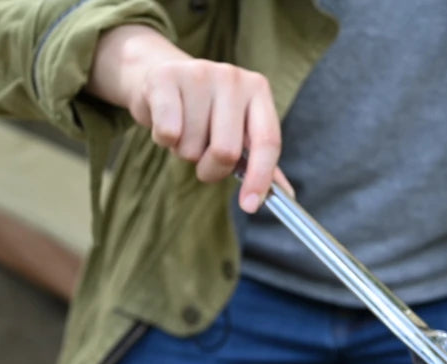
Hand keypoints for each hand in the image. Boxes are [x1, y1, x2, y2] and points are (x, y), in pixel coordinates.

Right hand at [87, 24, 287, 210]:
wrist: (160, 77)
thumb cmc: (205, 112)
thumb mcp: (238, 131)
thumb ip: (261, 161)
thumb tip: (286, 195)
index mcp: (258, 91)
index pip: (268, 142)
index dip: (259, 179)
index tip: (249, 206)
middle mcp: (233, 77)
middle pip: (226, 151)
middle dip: (211, 169)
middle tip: (203, 159)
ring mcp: (199, 73)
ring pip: (193, 147)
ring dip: (185, 152)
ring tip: (184, 130)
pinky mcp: (165, 77)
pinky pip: (168, 134)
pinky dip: (164, 141)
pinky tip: (166, 123)